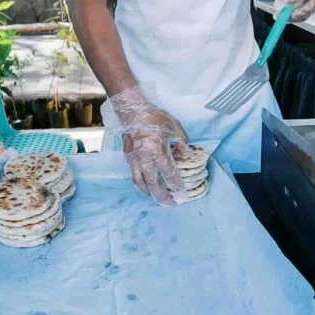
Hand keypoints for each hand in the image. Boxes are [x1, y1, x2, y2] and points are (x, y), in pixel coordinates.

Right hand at [110, 87, 187, 204]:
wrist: (132, 111)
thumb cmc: (153, 117)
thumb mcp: (173, 125)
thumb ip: (182, 141)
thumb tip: (186, 155)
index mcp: (157, 149)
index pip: (168, 173)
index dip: (175, 185)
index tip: (182, 194)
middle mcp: (144, 157)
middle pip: (153, 183)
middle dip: (162, 195)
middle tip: (170, 203)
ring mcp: (134, 159)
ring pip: (141, 182)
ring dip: (150, 193)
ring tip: (158, 199)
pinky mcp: (128, 158)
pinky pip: (134, 176)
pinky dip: (141, 184)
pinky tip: (146, 187)